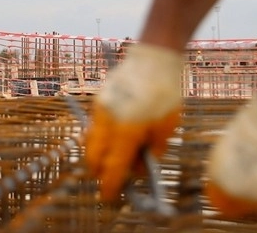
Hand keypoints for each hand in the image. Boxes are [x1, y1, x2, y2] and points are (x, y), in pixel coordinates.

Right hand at [85, 44, 182, 201]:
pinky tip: (115, 137)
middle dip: (100, 172)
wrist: (154, 59)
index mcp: (127, 132)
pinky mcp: (99, 99)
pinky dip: (100, 138)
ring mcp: (100, 110)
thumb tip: (139, 168)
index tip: (110, 197)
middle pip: (93, 158)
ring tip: (116, 156)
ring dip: (99, 155)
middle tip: (113, 177)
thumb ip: (151, 152)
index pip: (112, 168)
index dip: (110, 186)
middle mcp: (108, 122)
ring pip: (90, 142)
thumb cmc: (165, 94)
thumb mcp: (166, 129)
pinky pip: (93, 126)